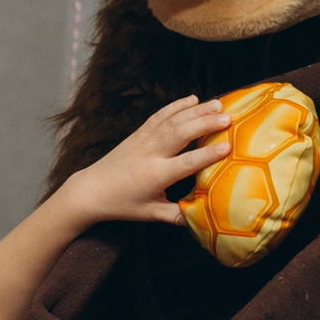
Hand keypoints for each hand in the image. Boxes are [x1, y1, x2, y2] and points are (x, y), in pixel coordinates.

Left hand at [62, 97, 230, 230]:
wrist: (90, 190)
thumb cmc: (122, 204)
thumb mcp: (150, 213)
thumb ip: (177, 216)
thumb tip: (203, 221)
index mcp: (155, 176)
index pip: (185, 163)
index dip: (206, 154)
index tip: (228, 146)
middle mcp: (150, 154)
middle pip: (180, 134)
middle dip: (205, 124)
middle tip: (228, 118)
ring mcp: (143, 140)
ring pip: (172, 121)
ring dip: (196, 110)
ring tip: (219, 104)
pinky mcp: (138, 133)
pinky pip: (160, 116)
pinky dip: (177, 105)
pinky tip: (193, 98)